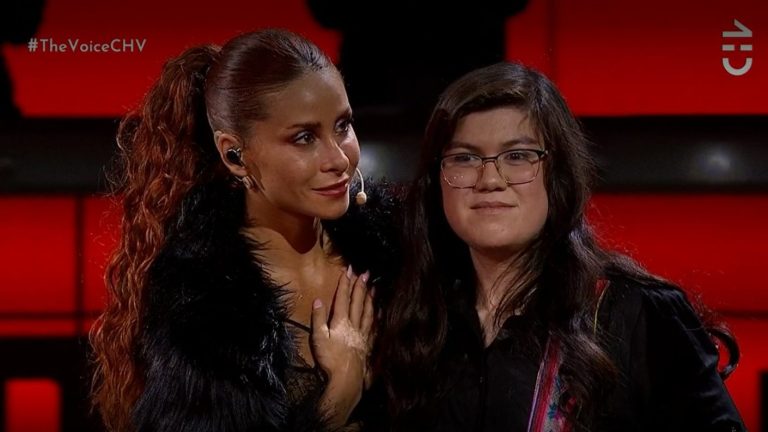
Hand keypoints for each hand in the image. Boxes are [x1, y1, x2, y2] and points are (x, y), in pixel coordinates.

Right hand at [311, 266, 374, 426]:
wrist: (346, 377)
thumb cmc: (330, 358)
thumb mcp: (318, 338)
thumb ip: (319, 318)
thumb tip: (318, 300)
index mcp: (340, 321)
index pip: (343, 298)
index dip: (345, 284)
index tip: (349, 270)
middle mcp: (354, 324)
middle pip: (357, 301)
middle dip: (360, 286)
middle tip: (364, 273)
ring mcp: (362, 333)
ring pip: (367, 311)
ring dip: (369, 298)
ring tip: (373, 287)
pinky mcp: (367, 343)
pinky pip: (373, 325)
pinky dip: (376, 315)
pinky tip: (379, 310)